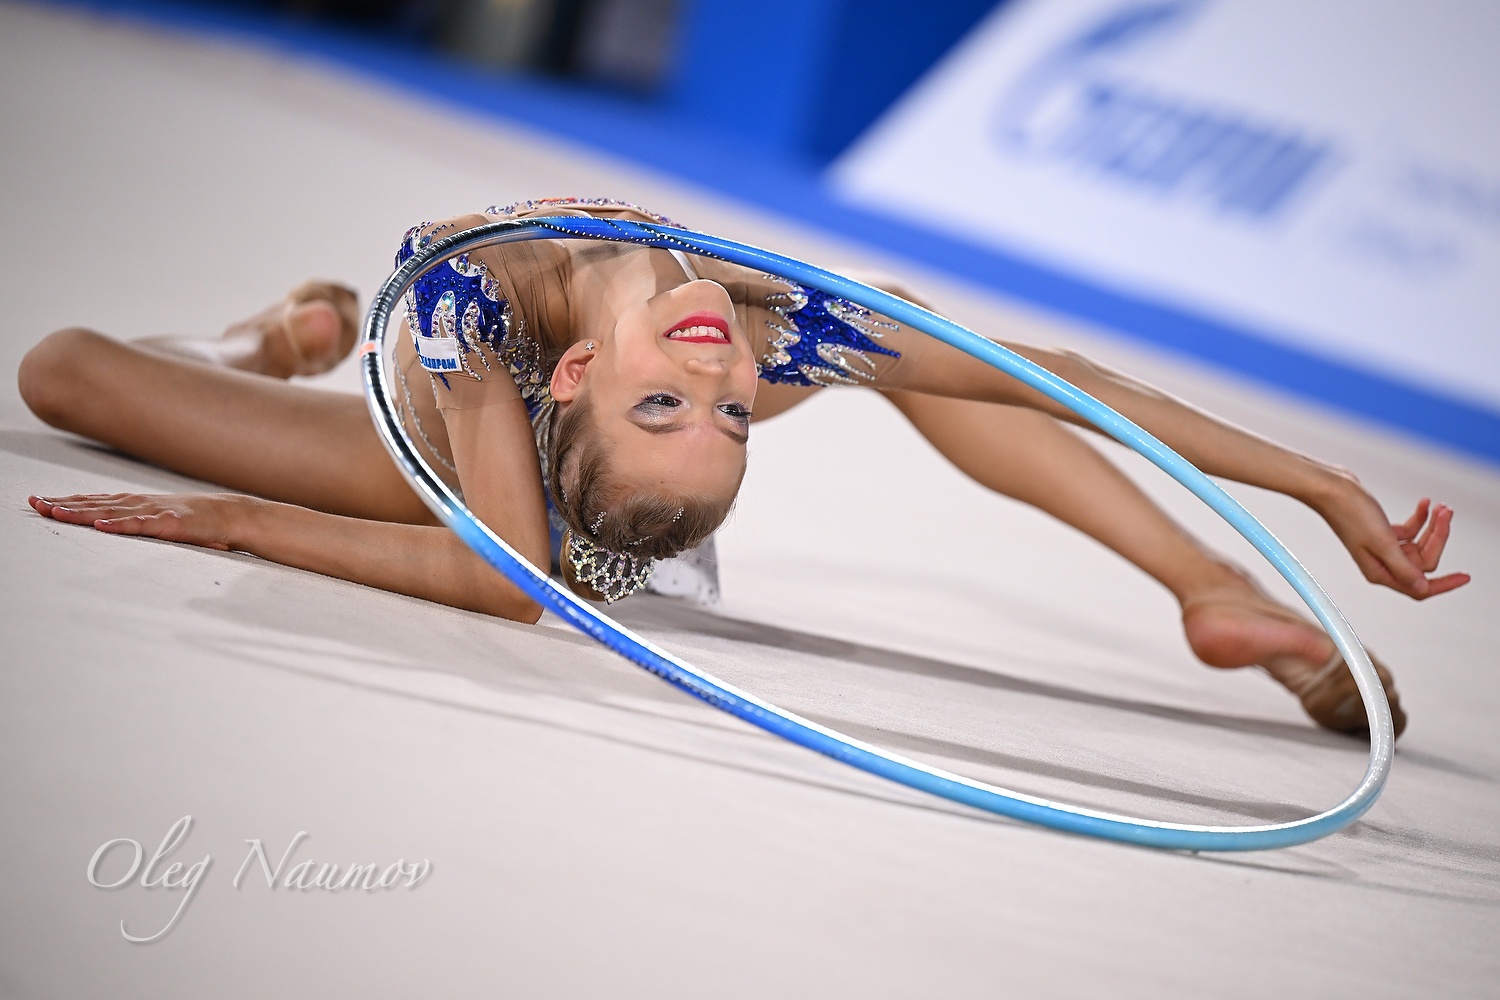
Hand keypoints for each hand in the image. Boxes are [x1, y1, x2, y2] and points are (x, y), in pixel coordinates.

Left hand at [28, 492, 250, 550]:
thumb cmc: (194, 518)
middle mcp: (139, 503)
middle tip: (36, 504)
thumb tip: (106, 523)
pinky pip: (141, 525)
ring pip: (111, 513)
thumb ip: (133, 518)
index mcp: (134, 502)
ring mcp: (154, 512)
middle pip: (94, 504)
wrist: (231, 514)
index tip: (38, 501)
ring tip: (57, 513)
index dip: (65, 500)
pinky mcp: (171, 524)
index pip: (93, 499)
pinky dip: (121, 525)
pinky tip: (102, 526)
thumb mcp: (158, 516)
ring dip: (82, 513)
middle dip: (63, 505)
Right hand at [1313, 474, 1470, 599]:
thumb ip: (1404, 568)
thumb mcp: (1382, 542)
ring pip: (1420, 545)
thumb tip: (1422, 588)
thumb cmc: (1349, 512)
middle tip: (1445, 516)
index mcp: (1380, 571)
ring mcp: (1383, 547)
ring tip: (1438, 508)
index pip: (1419, 587)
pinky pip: (1411, 531)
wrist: (1332, 489)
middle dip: (1438, 539)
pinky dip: (1420, 519)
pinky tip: (1424, 505)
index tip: (1464, 577)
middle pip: (1423, 561)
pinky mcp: (1383, 532)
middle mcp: (1382, 562)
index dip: (1444, 584)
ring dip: (1432, 526)